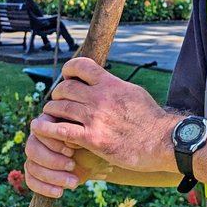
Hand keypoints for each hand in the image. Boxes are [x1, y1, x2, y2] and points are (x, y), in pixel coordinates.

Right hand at [24, 112, 87, 197]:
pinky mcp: (35, 171)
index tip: (71, 152)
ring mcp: (35, 155)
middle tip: (72, 166)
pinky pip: (31, 180)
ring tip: (74, 183)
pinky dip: (44, 188)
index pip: (39, 131)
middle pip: (32, 149)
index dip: (53, 143)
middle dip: (52, 160)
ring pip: (32, 166)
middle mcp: (37, 137)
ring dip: (52, 177)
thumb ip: (76, 136)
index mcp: (47, 123)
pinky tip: (60, 192)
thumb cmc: (93, 144)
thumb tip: (69, 140)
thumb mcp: (88, 138)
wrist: (96, 160)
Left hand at [32, 57, 173, 174]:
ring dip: (51, 112)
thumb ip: (115, 87)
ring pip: (58, 108)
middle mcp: (100, 97)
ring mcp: (95, 118)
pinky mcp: (92, 138)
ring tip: (51, 116)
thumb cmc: (151, 120)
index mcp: (111, 84)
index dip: (68, 70)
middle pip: (64, 88)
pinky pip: (60, 130)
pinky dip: (47, 129)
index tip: (67, 77)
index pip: (80, 66)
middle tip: (58, 102)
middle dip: (57, 94)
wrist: (164, 141)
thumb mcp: (134, 93)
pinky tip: (42, 130)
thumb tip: (104, 81)